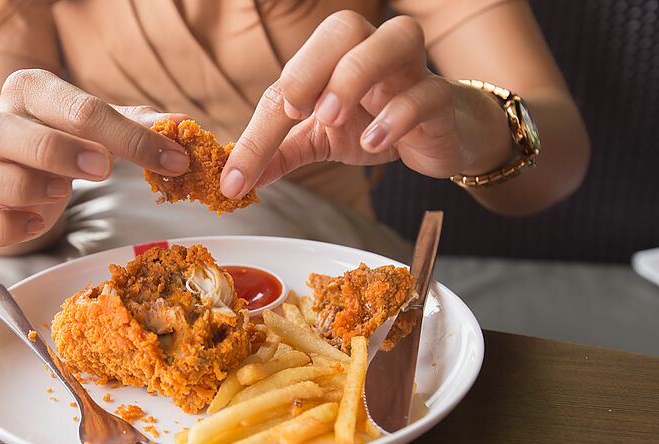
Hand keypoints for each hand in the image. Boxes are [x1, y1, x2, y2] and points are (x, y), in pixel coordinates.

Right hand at [0, 69, 189, 246]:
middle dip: (55, 150)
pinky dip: (1, 228)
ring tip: (60, 194)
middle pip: (0, 129)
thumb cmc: (71, 139)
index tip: (171, 160)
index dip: (128, 136)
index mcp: (32, 91)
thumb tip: (182, 125)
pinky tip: (35, 224)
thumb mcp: (106, 128)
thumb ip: (138, 127)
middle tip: (101, 169)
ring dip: (20, 186)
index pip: (76, 106)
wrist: (32, 164)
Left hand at [220, 11, 512, 197]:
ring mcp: (410, 71)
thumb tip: (235, 181)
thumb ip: (280, 154)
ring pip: (394, 40)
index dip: (258, 130)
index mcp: (334, 59)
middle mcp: (371, 52)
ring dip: (355, 75)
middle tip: (293, 110)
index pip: (289, 82)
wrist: (437, 137)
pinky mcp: (440, 100)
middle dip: (310, 66)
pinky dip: (399, 115)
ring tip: (332, 117)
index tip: (236, 175)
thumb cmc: (375, 123)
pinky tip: (374, 141)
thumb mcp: (319, 140)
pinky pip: (427, 92)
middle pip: (343, 29)